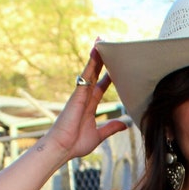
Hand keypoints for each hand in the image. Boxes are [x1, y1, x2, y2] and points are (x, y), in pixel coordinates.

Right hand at [43, 43, 127, 159]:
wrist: (62, 148)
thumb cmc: (76, 144)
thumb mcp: (99, 135)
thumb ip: (111, 128)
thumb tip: (125, 124)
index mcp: (89, 105)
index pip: (101, 86)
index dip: (108, 76)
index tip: (116, 67)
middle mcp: (85, 97)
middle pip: (95, 74)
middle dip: (102, 60)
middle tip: (109, 46)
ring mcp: (80, 95)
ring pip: (90, 71)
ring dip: (96, 56)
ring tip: (102, 41)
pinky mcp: (77, 95)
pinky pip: (86, 75)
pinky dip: (91, 64)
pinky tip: (96, 52)